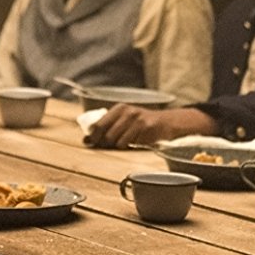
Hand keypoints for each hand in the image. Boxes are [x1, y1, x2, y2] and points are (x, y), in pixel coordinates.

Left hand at [84, 105, 216, 148]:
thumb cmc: (144, 124)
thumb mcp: (125, 121)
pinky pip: (129, 143)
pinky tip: (137, 142)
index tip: (90, 143)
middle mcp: (126, 111)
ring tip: (128, 142)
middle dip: (106, 143)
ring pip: (116, 140)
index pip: (98, 124)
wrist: (167, 122)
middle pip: (106, 134)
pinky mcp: (145, 126)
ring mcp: (136, 118)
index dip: (92, 136)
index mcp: (119, 108)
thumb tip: (86, 140)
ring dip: (120, 146)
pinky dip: (130, 146)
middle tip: (112, 145)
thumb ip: (108, 128)